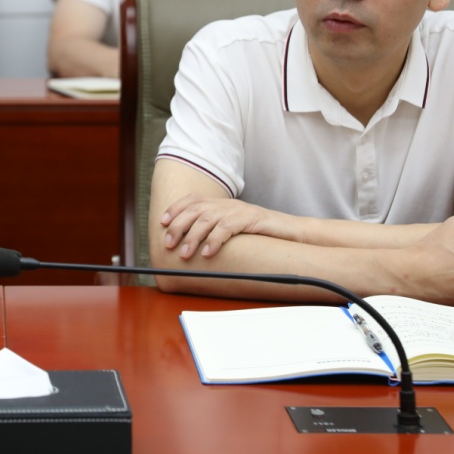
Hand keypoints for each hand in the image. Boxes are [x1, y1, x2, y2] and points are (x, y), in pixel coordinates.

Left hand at [160, 193, 295, 259]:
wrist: (291, 231)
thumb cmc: (260, 234)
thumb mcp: (234, 228)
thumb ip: (215, 230)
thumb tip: (192, 244)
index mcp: (221, 204)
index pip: (192, 200)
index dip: (175, 209)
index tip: (162, 223)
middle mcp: (227, 204)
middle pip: (195, 209)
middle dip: (178, 226)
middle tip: (169, 244)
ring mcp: (238, 210)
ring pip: (208, 219)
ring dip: (193, 237)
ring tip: (185, 254)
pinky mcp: (251, 219)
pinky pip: (227, 227)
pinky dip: (214, 240)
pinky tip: (207, 252)